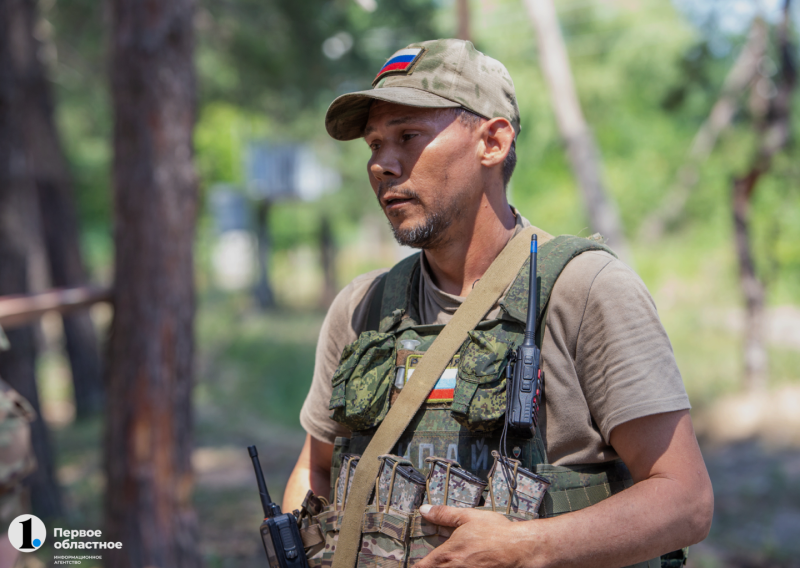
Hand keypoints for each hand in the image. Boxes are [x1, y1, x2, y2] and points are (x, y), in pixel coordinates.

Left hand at [414, 504, 537, 567]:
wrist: (521, 549)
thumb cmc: (496, 532)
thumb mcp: (468, 517)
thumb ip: (444, 515)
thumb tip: (424, 510)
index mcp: (447, 556)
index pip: (421, 567)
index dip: (418, 565)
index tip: (418, 562)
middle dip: (431, 567)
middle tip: (434, 561)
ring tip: (453, 562)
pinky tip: (466, 564)